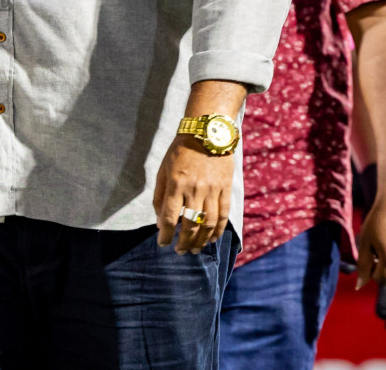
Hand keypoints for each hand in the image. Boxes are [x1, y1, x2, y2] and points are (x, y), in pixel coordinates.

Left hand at [153, 135, 231, 254]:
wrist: (207, 133)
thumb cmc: (180, 152)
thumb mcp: (163, 171)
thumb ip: (160, 197)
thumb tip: (160, 222)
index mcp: (177, 184)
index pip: (171, 217)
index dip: (166, 234)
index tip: (163, 244)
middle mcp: (195, 189)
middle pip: (190, 224)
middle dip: (184, 242)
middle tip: (180, 251)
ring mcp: (212, 190)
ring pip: (208, 223)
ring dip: (201, 240)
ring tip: (194, 250)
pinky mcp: (225, 189)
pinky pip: (223, 215)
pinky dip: (218, 230)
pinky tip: (212, 239)